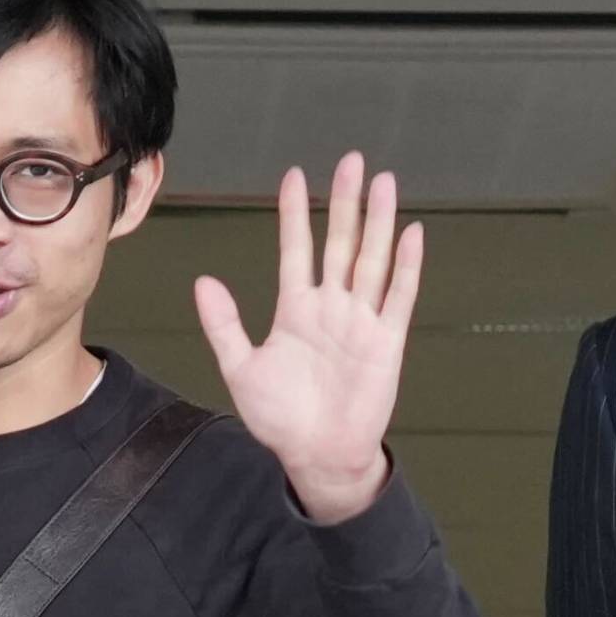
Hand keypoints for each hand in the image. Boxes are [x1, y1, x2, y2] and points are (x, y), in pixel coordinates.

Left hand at [193, 153, 423, 525]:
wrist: (316, 456)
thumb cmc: (279, 418)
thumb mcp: (241, 369)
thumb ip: (224, 324)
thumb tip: (203, 282)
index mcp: (296, 309)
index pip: (296, 249)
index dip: (296, 214)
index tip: (295, 176)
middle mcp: (331, 307)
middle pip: (340, 243)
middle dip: (345, 202)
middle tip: (350, 160)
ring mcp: (361, 321)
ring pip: (372, 260)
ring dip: (378, 222)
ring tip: (382, 182)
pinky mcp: (385, 342)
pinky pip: (398, 297)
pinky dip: (407, 266)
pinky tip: (412, 232)